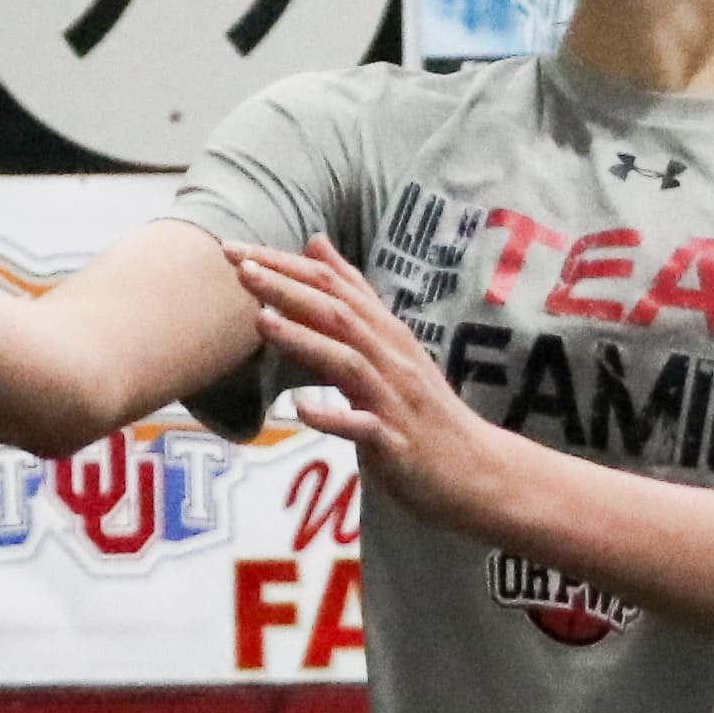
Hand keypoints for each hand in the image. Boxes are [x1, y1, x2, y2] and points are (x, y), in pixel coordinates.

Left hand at [226, 239, 524, 535]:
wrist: (477, 470)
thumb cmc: (422, 409)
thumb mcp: (388, 344)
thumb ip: (352, 297)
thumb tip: (315, 242)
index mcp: (386, 334)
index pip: (334, 286)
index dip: (286, 266)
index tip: (236, 249)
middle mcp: (393, 359)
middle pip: (338, 313)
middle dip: (288, 288)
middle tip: (239, 266)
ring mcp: (396, 401)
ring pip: (349, 362)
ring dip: (305, 340)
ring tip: (261, 321)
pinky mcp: (398, 443)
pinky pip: (364, 428)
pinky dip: (334, 417)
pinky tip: (301, 409)